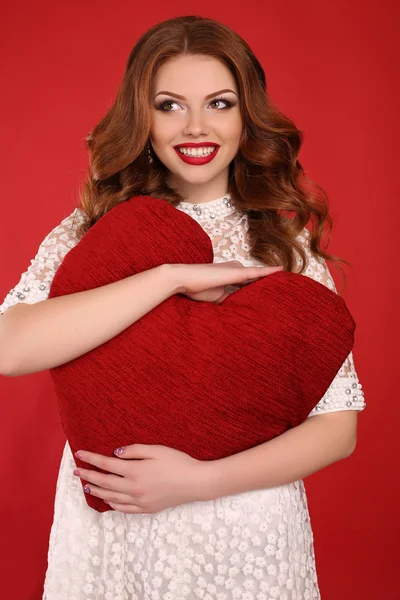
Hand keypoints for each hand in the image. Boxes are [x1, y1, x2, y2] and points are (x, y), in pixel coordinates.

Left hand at [73, 444, 212, 513]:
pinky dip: (112, 504)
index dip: (91, 459)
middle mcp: (133, 488)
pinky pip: (123, 509)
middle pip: (104, 482)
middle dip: (88, 475)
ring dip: (96, 490)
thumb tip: (115, 453)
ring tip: (86, 485)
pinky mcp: (146, 509)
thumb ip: (134, 450)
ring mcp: (139, 501)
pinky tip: (107, 499)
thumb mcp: (156, 450)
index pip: (106, 464)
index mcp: (135, 471)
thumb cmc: (178, 462)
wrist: (195, 483)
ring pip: (111, 497)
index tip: (79, 454)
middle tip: (76, 471)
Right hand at [169, 261, 283, 303]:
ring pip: (258, 277)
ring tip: (287, 282)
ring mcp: (236, 269)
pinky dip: (269, 272)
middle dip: (267, 287)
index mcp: (230, 276)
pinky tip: (281, 271)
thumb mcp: (217, 298)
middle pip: (255, 280)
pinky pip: (256, 273)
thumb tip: (240, 307)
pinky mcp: (236, 272)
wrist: (182, 279)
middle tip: (284, 291)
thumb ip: (230, 300)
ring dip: (270, 282)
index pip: (249, 283)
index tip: (270, 294)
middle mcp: (235, 269)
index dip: (259, 289)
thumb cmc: (196, 288)